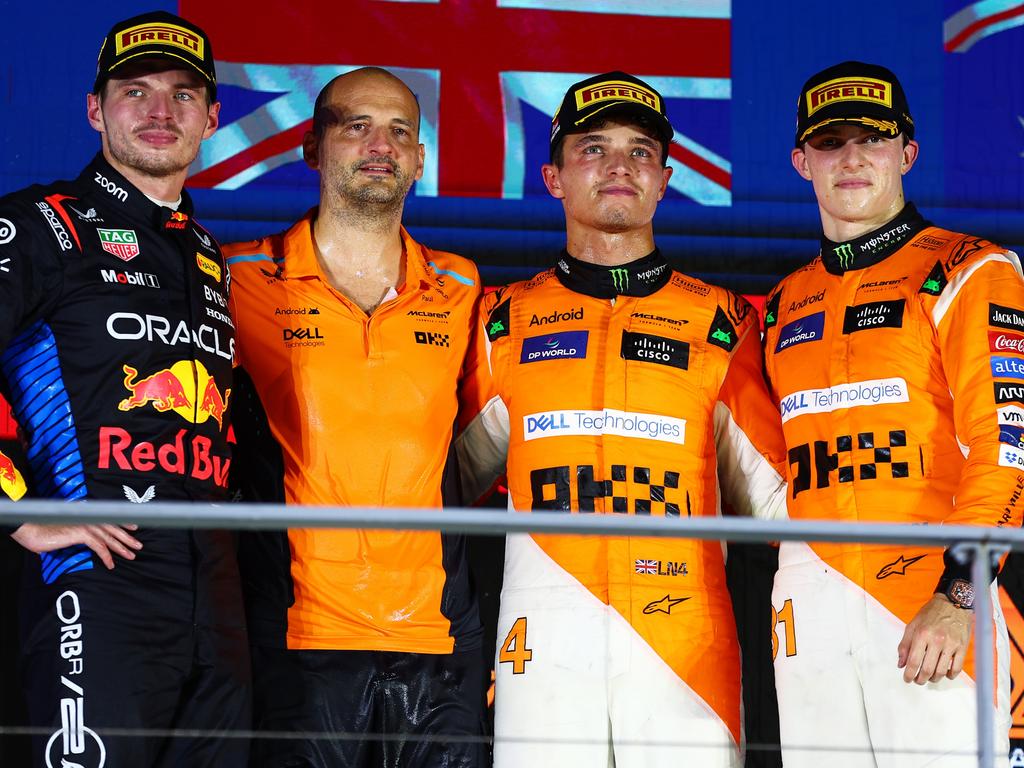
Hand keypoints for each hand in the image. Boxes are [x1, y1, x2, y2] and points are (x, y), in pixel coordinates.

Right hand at [11, 523, 141, 569]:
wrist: (31, 531)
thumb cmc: (47, 532)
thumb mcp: (67, 531)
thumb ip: (78, 533)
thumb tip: (87, 539)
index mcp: (86, 516)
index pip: (109, 519)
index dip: (123, 523)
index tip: (135, 527)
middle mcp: (88, 518)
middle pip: (113, 528)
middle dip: (127, 538)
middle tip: (139, 546)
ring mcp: (85, 524)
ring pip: (109, 537)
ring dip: (121, 548)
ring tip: (131, 556)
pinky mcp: (81, 533)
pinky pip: (99, 546)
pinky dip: (106, 556)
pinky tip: (111, 564)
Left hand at [897, 593, 971, 683]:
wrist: (953, 603)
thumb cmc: (930, 614)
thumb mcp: (913, 625)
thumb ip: (905, 645)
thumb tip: (901, 664)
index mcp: (922, 634)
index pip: (913, 661)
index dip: (909, 674)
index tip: (907, 679)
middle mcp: (937, 640)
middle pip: (927, 669)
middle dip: (920, 679)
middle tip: (918, 680)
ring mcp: (951, 644)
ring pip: (942, 671)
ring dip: (934, 679)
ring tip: (929, 677)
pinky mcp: (962, 647)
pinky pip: (957, 668)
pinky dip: (950, 675)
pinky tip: (945, 674)